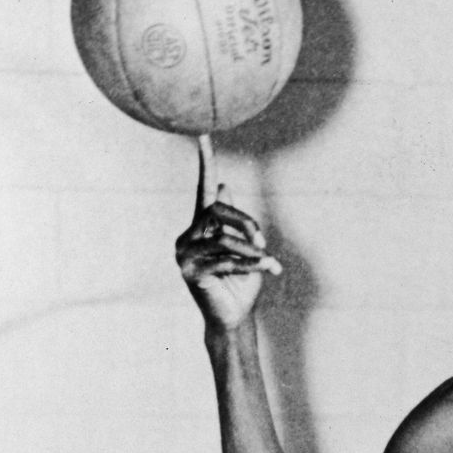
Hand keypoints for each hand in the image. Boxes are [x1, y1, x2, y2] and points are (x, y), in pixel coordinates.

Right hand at [175, 141, 280, 332]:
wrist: (233, 319)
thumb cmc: (240, 284)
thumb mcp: (244, 249)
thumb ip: (234, 221)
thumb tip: (223, 186)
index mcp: (200, 226)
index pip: (202, 190)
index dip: (205, 163)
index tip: (203, 133)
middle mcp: (188, 236)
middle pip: (217, 211)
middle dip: (244, 223)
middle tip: (262, 240)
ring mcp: (185, 255)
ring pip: (223, 239)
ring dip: (250, 251)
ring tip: (268, 260)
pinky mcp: (191, 273)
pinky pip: (225, 261)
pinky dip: (249, 265)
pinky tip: (267, 268)